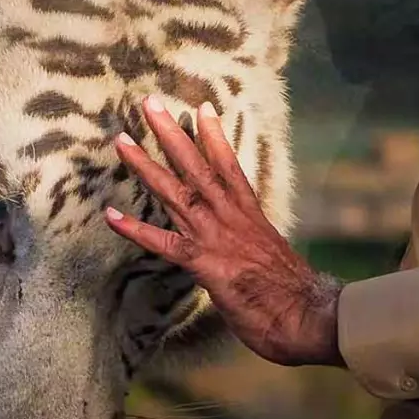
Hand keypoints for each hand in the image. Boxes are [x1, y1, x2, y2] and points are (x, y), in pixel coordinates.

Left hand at [104, 96, 345, 367]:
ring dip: (146, 166)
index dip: (214, 136)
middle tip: (149, 103)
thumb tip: (249, 249)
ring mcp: (216, 238)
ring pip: (176, 194)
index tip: (202, 107)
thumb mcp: (272, 260)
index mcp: (249, 215)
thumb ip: (253, 247)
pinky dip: (136, 230)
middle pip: (197, 167)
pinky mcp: (205, 265)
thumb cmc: (294, 294)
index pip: (229, 166)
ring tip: (122, 142)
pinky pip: (163, 244)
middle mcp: (231, 218)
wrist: (307, 314)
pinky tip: (111, 215)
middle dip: (171, 134)